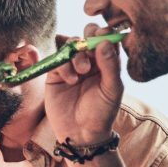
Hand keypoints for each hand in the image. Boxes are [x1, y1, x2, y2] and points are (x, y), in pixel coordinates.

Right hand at [43, 23, 123, 145]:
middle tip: (90, 42)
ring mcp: (72, 67)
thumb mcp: (112, 89)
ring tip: (83, 71)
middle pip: (88, 36)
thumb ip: (110, 65)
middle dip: (88, 36)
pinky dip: (64, 66)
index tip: (103, 35)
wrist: (81, 133)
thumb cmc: (102, 112)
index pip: (107, 39)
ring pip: (72, 46)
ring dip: (77, 55)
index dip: (105, 33)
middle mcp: (90, 62)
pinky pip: (57, 60)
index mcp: (107, 63)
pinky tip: (71, 80)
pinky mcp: (56, 75)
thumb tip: (104, 41)